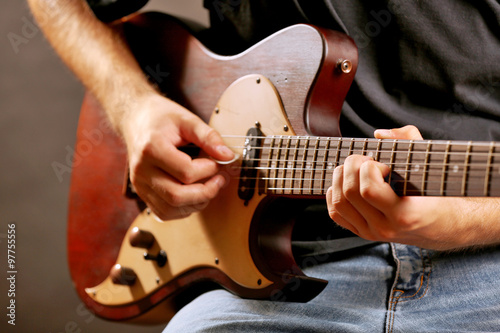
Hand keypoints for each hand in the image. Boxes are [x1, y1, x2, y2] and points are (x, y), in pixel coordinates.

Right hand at [121, 93, 233, 219]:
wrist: (136, 119)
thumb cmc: (160, 118)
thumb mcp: (187, 119)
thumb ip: (209, 137)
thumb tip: (227, 156)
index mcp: (152, 149)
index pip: (186, 172)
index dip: (208, 170)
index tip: (217, 161)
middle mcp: (142, 170)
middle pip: (176, 196)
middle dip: (205, 192)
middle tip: (219, 180)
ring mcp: (140, 184)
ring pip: (170, 209)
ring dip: (196, 203)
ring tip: (208, 187)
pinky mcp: (142, 192)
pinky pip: (164, 212)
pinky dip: (183, 209)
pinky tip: (194, 195)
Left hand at [326, 125, 499, 249]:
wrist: (446, 227)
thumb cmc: (440, 194)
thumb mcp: (432, 165)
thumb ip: (409, 141)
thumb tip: (379, 134)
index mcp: (404, 215)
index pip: (368, 190)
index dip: (370, 168)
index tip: (383, 162)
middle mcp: (385, 227)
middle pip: (350, 192)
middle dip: (352, 166)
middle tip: (366, 159)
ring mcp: (371, 232)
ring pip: (339, 202)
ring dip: (340, 177)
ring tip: (356, 168)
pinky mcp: (362, 232)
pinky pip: (336, 212)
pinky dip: (334, 192)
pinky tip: (346, 181)